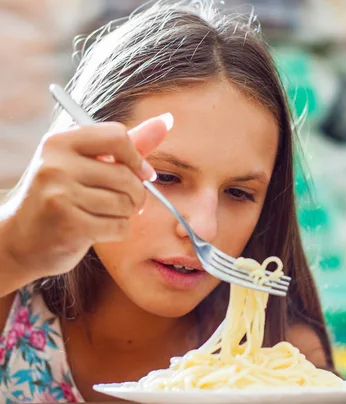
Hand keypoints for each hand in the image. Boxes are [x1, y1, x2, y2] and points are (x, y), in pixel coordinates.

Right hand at [1, 114, 170, 278]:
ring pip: (125, 203)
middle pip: (127, 175)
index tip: (139, 173)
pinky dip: (117, 230)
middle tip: (124, 202)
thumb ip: (126, 145)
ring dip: (124, 214)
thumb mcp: (85, 164)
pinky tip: (97, 230)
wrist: (19, 240)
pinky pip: (119, 226)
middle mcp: (56, 164)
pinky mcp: (69, 224)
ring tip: (103, 214)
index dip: (136, 158)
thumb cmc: (60, 197)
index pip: (118, 136)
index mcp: (60, 142)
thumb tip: (165, 121)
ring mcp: (60, 194)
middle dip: (135, 194)